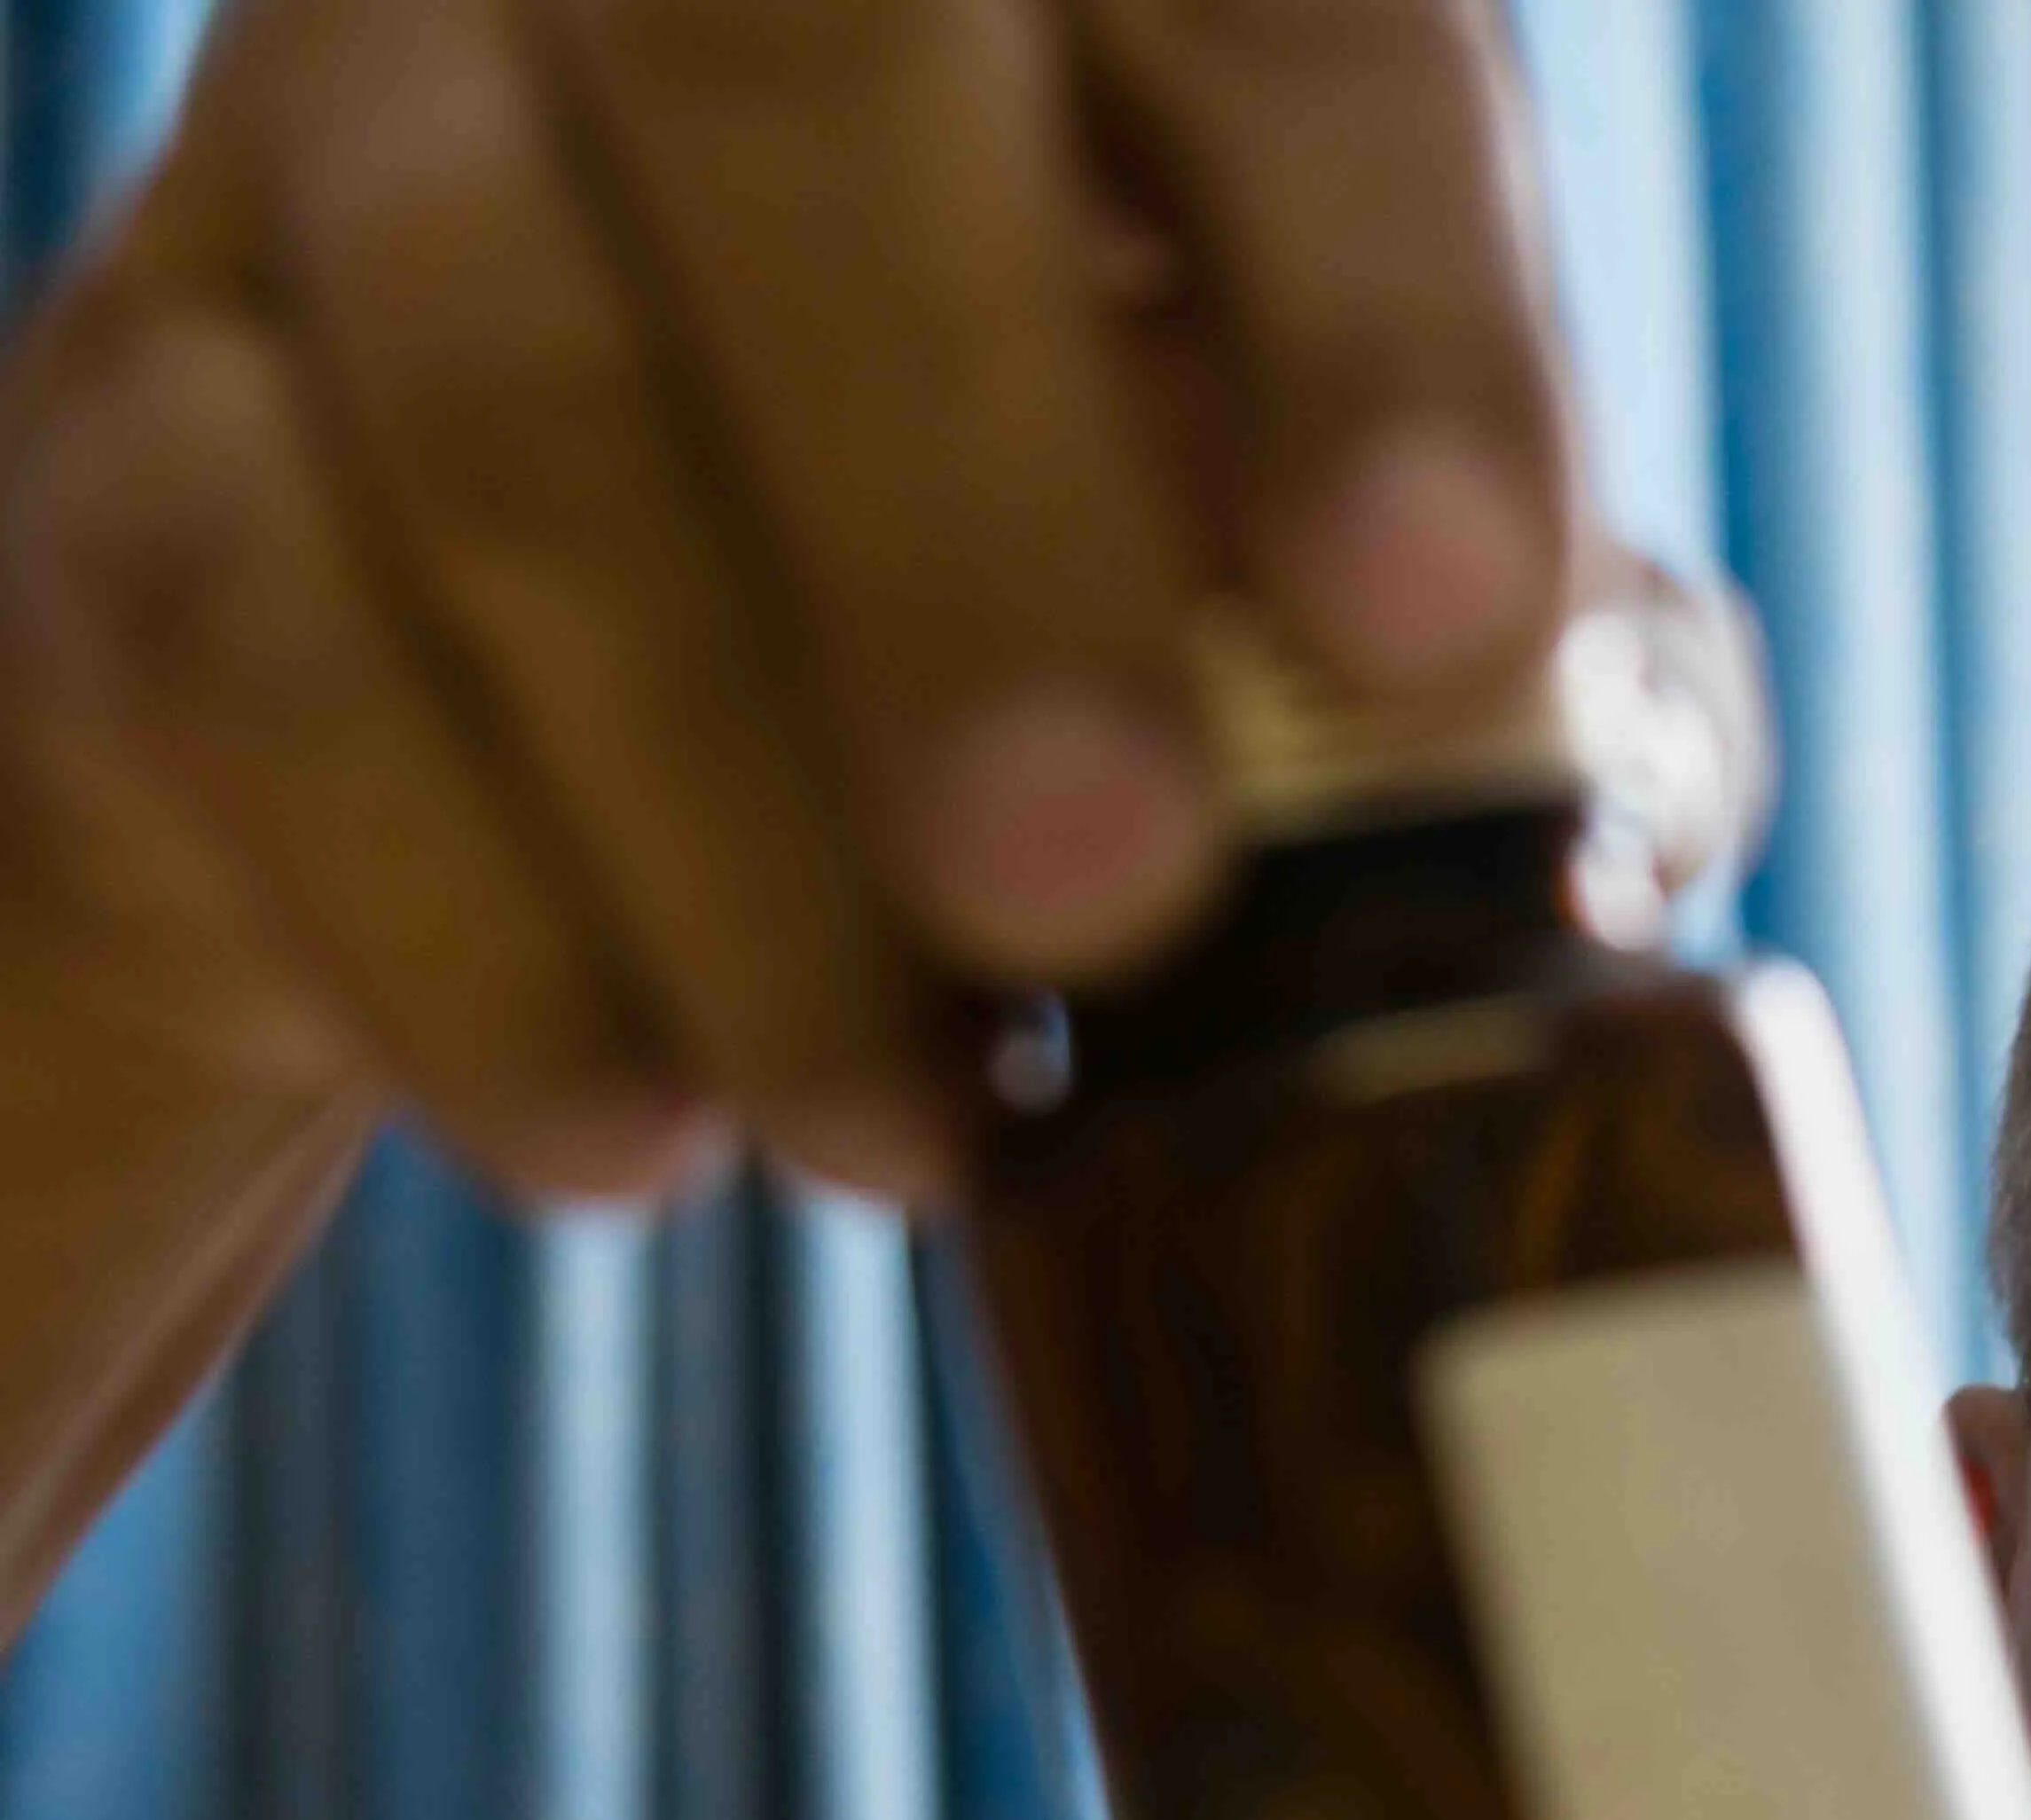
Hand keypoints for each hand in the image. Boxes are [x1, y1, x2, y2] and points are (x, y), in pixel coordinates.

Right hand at [1, 0, 1588, 1197]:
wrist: (552, 676)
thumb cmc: (1044, 577)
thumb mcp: (1279, 544)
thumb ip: (1425, 612)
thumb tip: (1532, 784)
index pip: (1273, 0)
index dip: (1377, 298)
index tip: (1443, 627)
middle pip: (788, 76)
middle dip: (967, 524)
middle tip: (1101, 892)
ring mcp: (350, 132)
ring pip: (505, 403)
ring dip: (736, 832)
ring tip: (908, 1125)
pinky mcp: (136, 408)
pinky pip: (259, 641)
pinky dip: (481, 940)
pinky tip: (642, 1135)